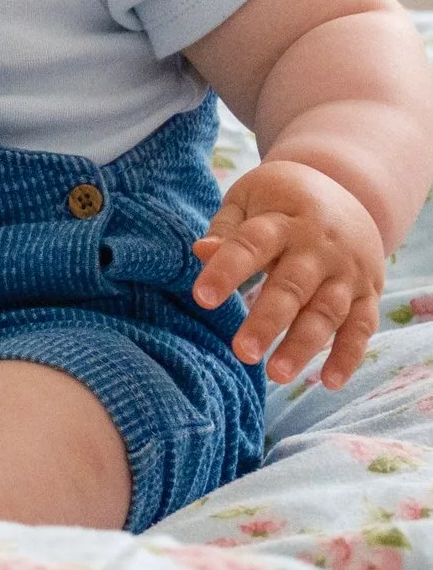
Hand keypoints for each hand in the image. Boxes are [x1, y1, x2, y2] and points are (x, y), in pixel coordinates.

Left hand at [192, 158, 385, 388]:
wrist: (348, 187)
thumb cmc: (281, 200)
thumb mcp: (250, 199)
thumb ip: (227, 229)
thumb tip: (201, 251)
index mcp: (283, 221)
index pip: (251, 245)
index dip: (227, 271)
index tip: (202, 298)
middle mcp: (319, 247)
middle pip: (293, 287)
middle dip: (268, 321)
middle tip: (242, 352)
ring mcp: (347, 272)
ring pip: (328, 312)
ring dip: (304, 345)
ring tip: (276, 374)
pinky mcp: (368, 291)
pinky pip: (362, 327)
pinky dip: (349, 355)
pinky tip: (329, 382)